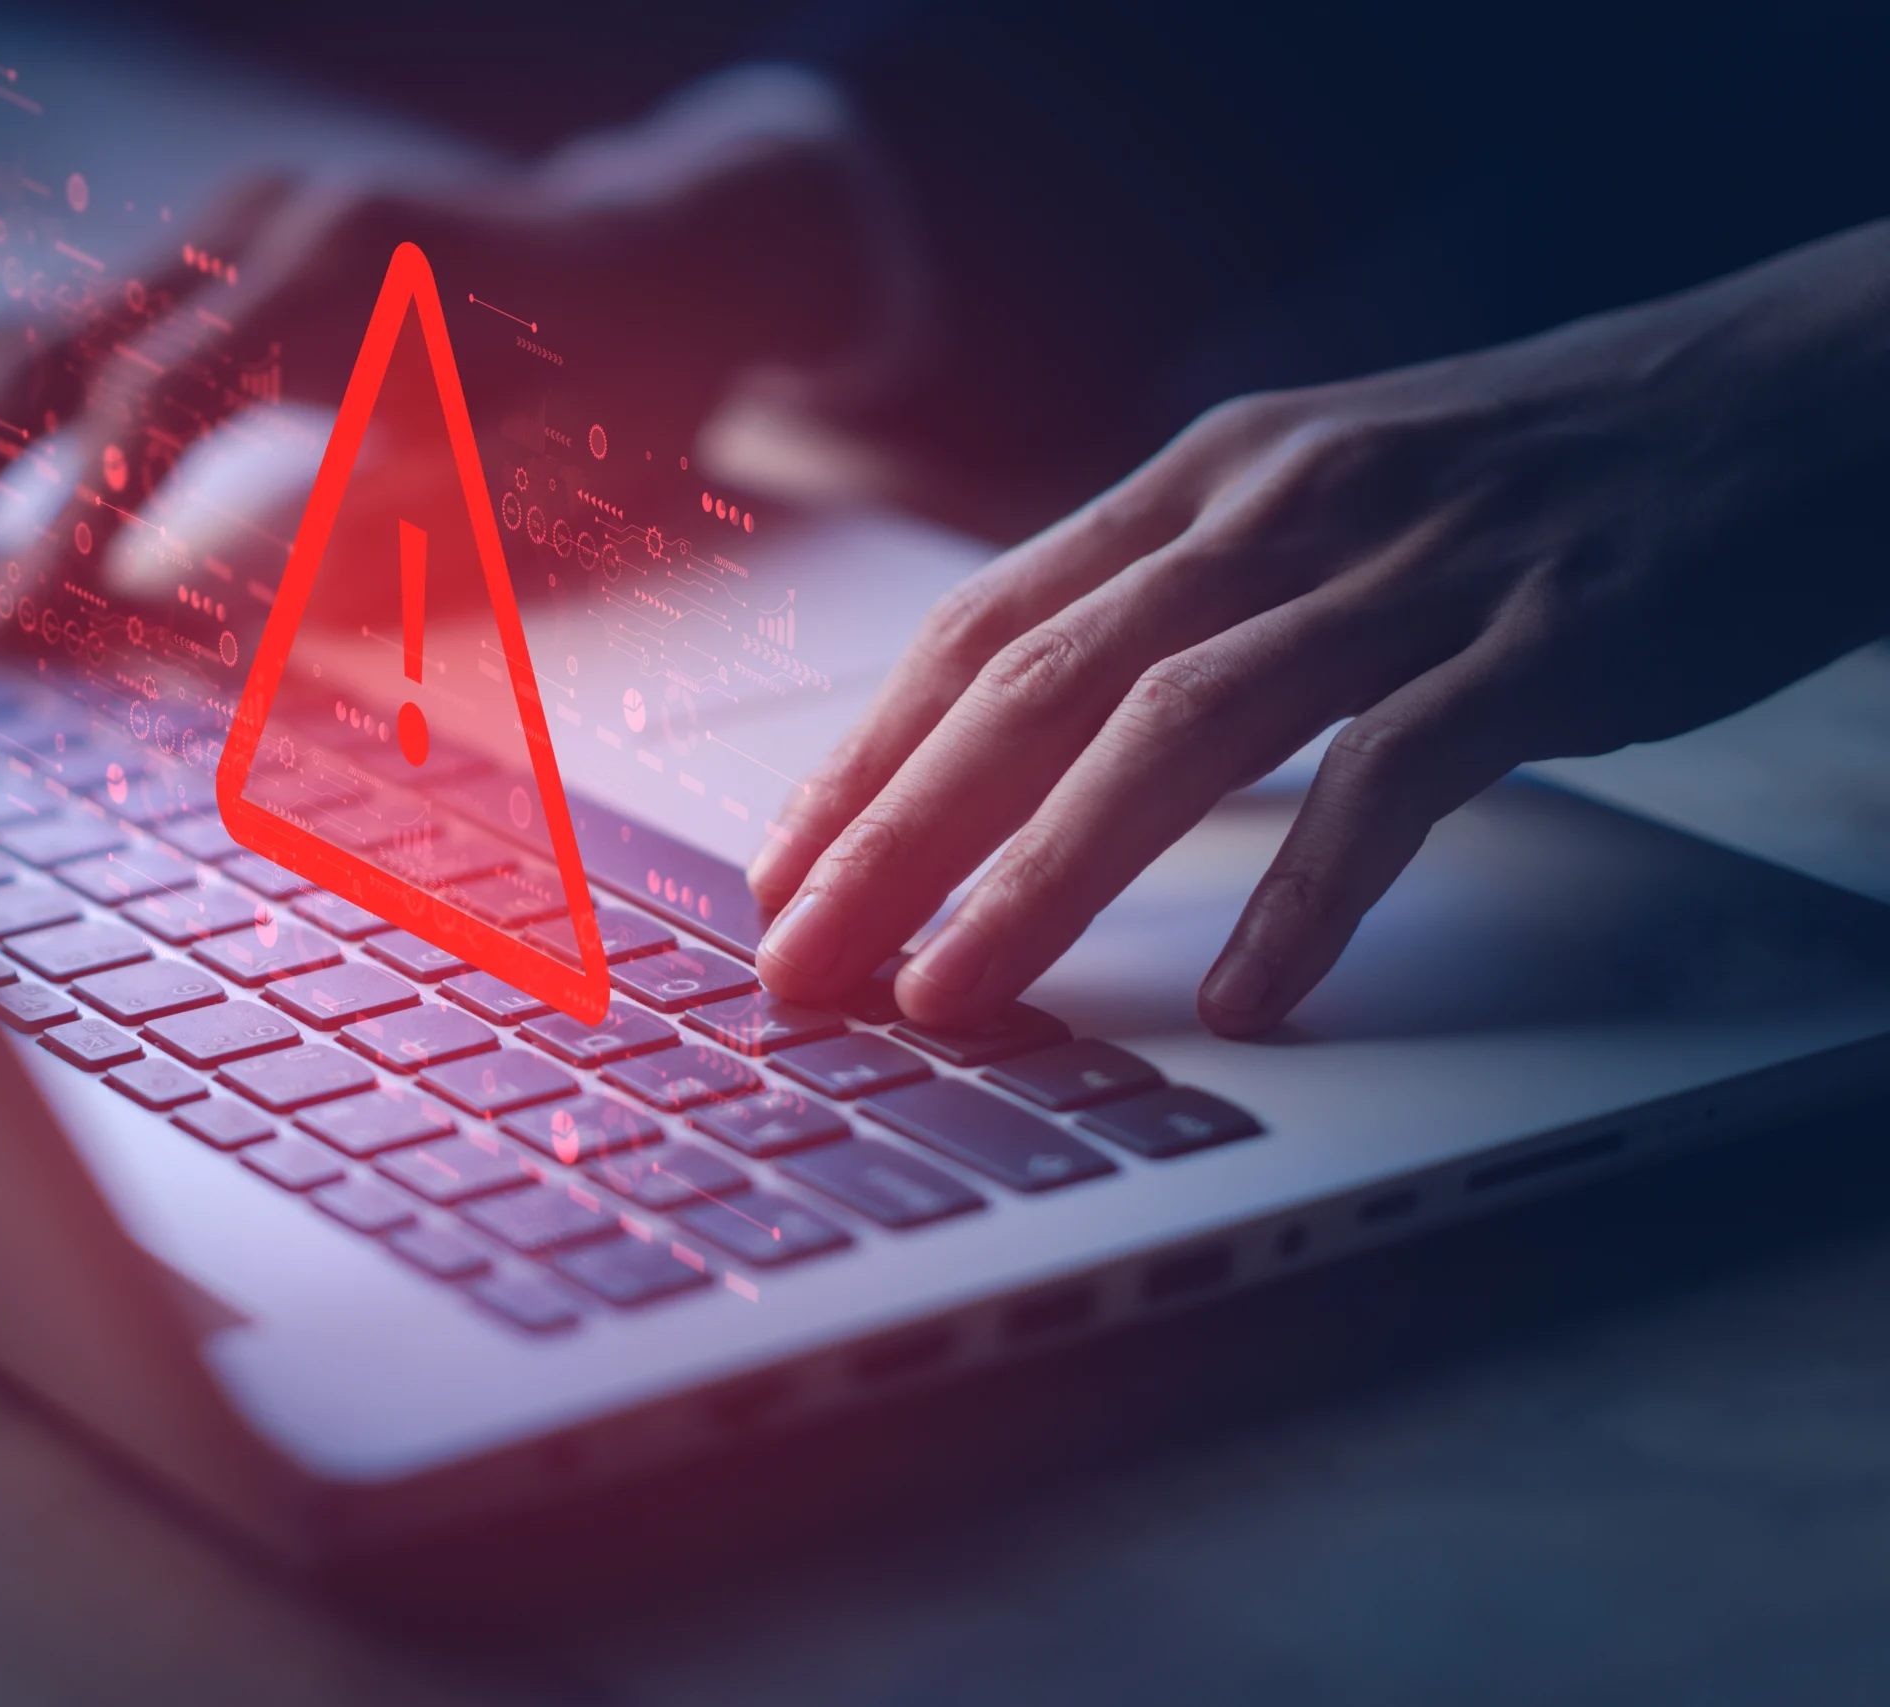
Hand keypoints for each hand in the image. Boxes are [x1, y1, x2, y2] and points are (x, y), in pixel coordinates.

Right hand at [0, 67, 900, 646]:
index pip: (163, 397)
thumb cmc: (634, 373)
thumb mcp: (559, 468)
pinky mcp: (216, 267)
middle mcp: (268, 223)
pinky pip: (76, 350)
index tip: (3, 630)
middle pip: (46, 350)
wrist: (677, 247)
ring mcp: (231, 231)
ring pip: (32, 343)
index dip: (77, 519)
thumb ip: (407, 546)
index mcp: (352, 266)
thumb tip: (233, 653)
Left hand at [750, 220, 1889, 1035]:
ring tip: (952, 998)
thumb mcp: (1322, 500)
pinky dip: (1305, 889)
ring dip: (1044, 874)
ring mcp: (1407, 572)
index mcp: (1206, 480)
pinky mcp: (1542, 641)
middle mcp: (1276, 510)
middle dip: (899, 837)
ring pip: (1177, 726)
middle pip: (1038, 684)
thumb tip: (1034, 734)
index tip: (782, 875)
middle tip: (806, 967)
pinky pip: (1393, 775)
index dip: (867, 758)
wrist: (1789, 396)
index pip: (986, 627)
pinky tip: (1242, 995)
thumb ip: (1184, 600)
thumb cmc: (1535, 474)